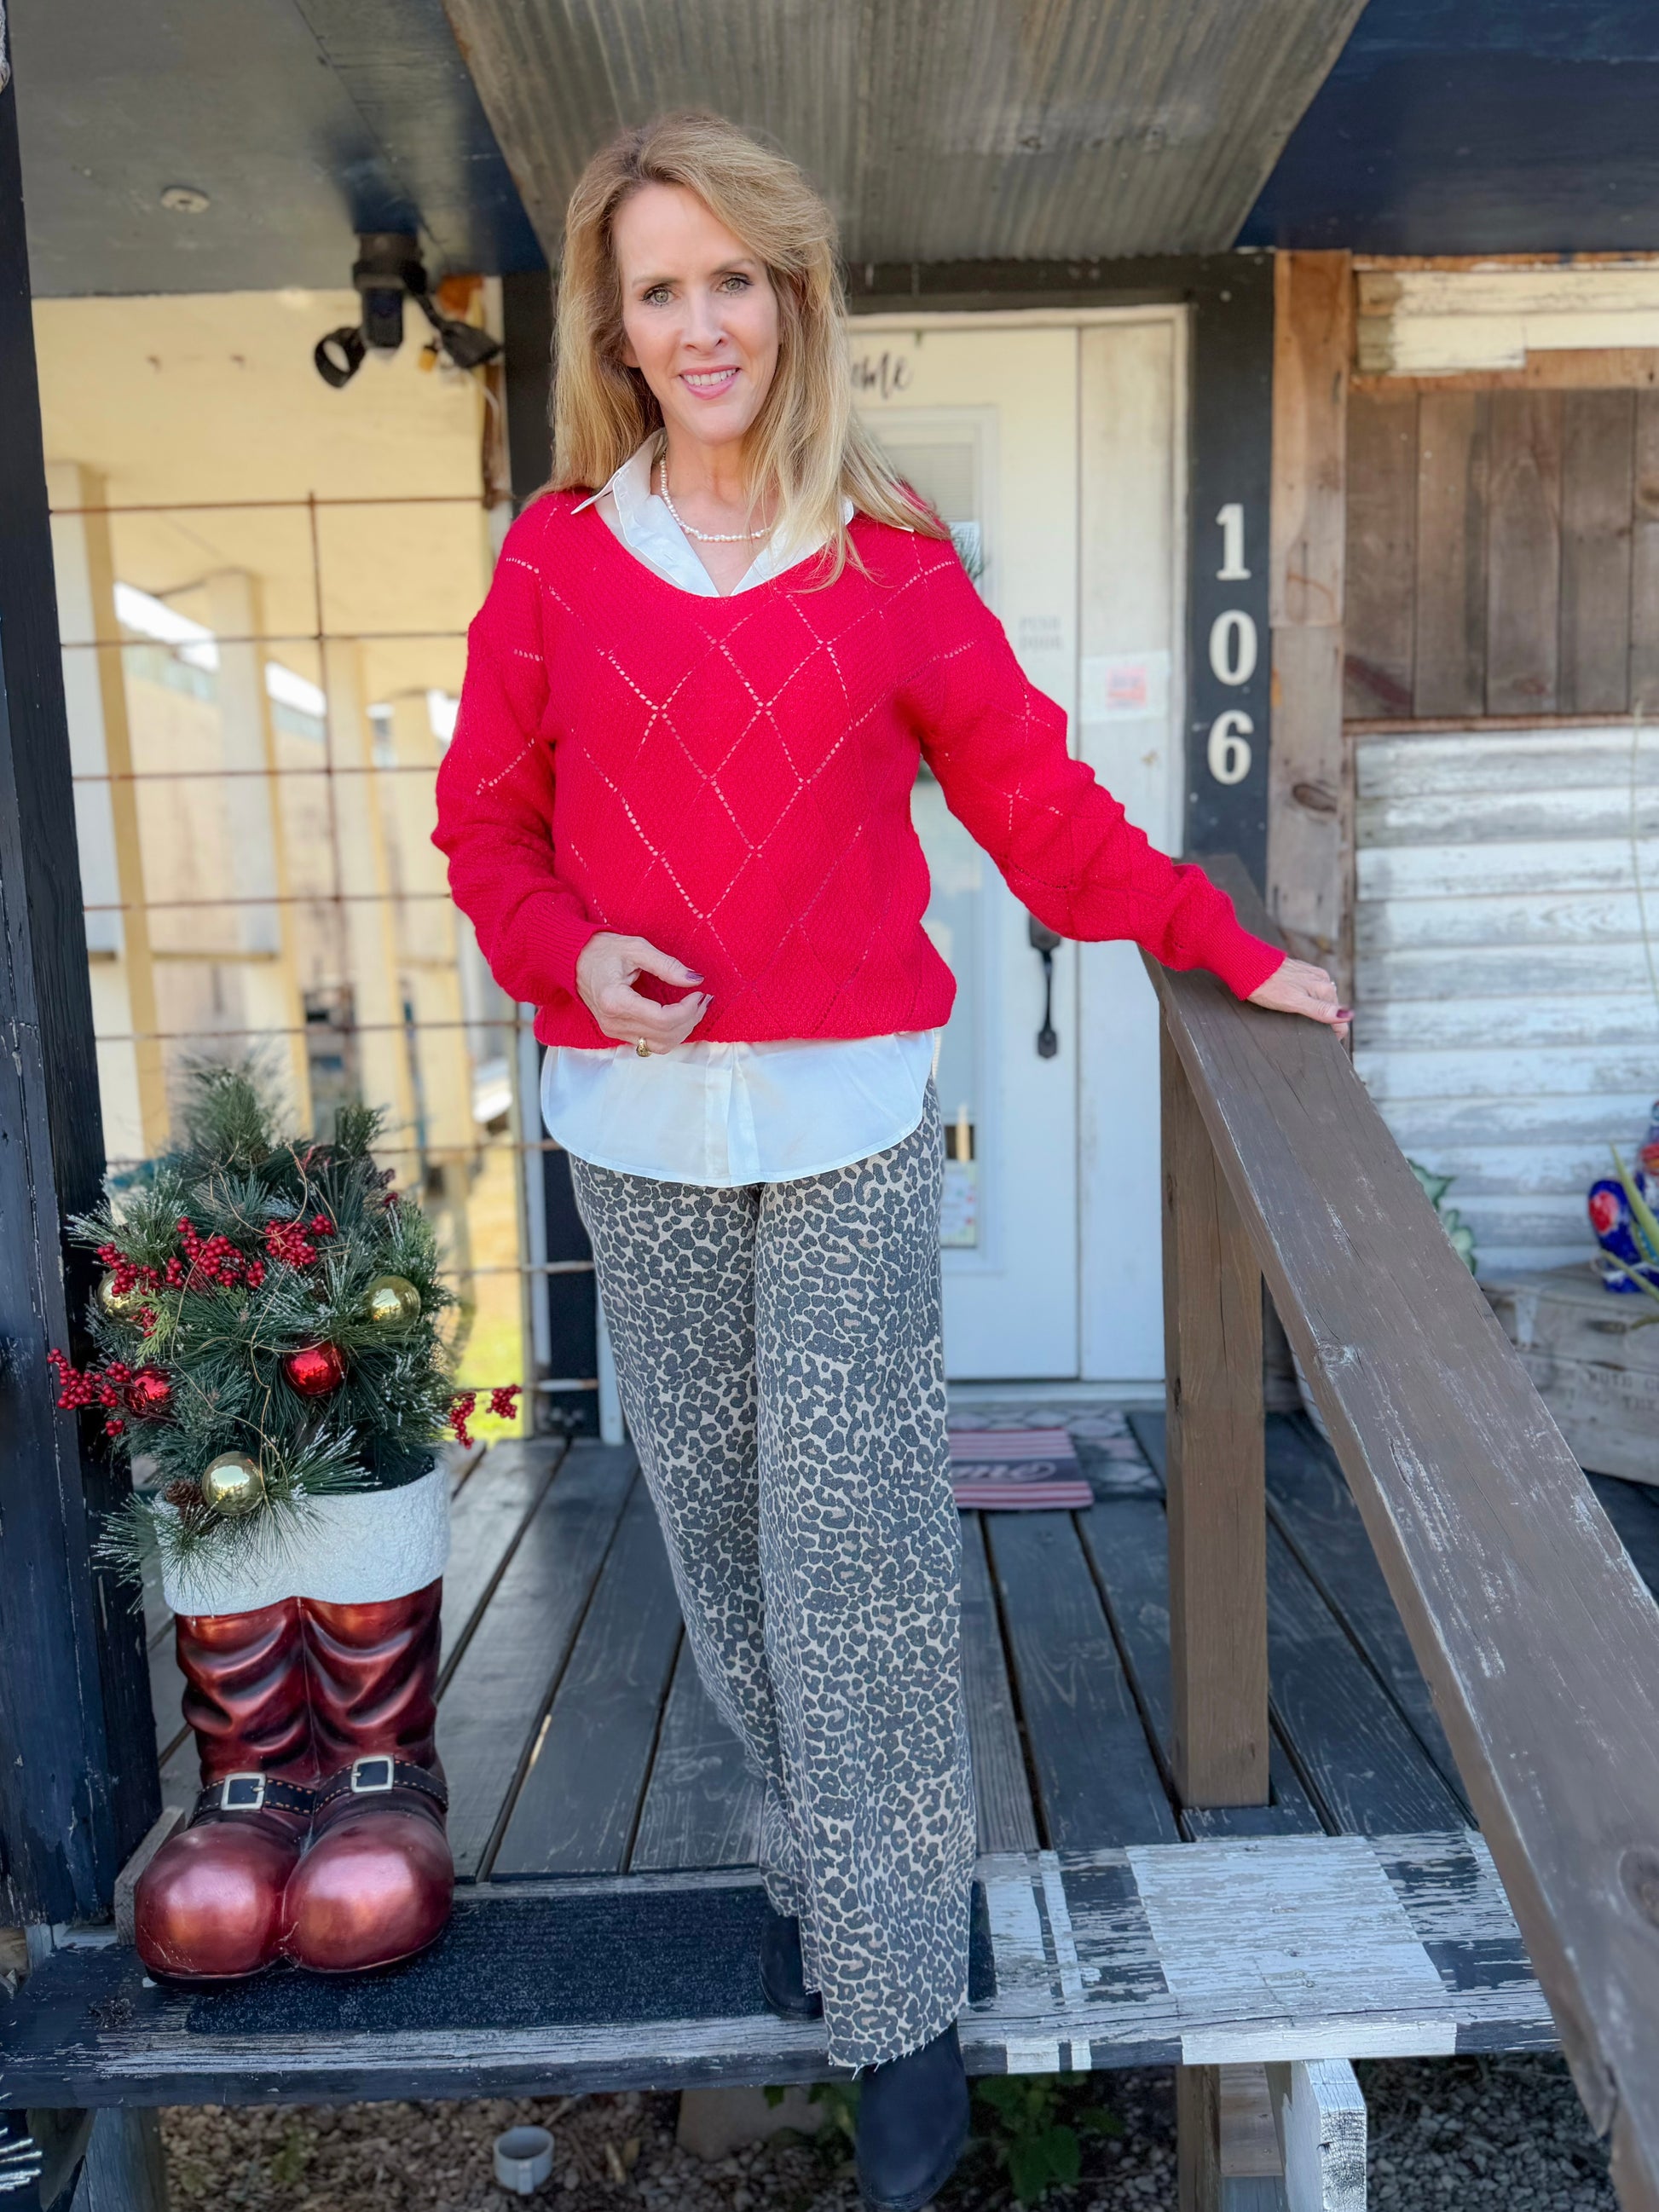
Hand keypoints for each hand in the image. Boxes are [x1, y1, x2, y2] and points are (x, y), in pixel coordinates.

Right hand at [575, 933, 709, 1051]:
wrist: (573, 959)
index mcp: (616, 1000)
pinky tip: (680, 1015)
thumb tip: (695, 980)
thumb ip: (667, 965)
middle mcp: (613, 1022)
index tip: (700, 993)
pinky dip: (670, 1033)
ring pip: (660, 1045)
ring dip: (683, 1029)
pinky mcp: (616, 1033)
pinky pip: (651, 1043)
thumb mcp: (636, 948)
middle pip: (665, 1035)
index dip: (688, 1010)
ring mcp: (613, 1031)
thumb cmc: (601, 950)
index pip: (662, 1019)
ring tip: (695, 1007)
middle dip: (691, 1019)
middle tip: (703, 999)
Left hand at [1247, 957, 1350, 1041]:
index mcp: (1324, 989)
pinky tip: (1293, 1000)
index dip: (1332, 1033)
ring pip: (1321, 999)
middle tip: (1302, 1026)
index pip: (1340, 1018)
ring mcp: (1313, 975)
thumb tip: (1347, 1016)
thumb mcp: (1295, 1003)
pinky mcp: (1303, 971)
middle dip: (1322, 1020)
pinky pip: (1311, 990)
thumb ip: (1321, 1010)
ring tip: (1296, 1013)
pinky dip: (1306, 998)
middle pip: (1331, 1008)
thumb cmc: (1268, 987)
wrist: (1249, 966)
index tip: (1319, 1039)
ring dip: (1314, 1009)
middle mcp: (1323, 980)